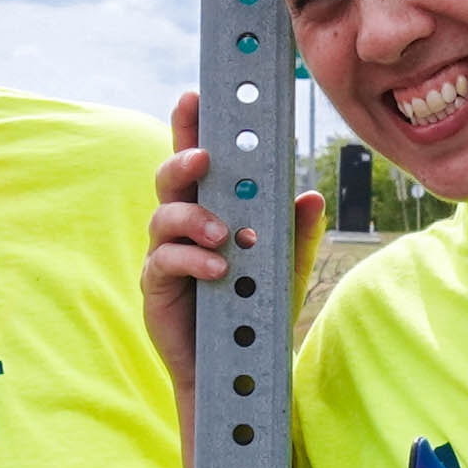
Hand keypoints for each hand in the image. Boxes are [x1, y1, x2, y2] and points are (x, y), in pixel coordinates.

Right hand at [147, 92, 323, 403]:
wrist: (237, 370)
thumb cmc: (254, 311)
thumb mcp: (285, 271)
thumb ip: (295, 235)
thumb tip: (310, 195)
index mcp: (210, 209)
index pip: (200, 162)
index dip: (191, 127)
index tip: (194, 96)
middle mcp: (183, 225)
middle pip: (171, 178)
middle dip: (182, 159)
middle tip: (204, 157)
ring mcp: (165, 255)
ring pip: (163, 216)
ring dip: (192, 217)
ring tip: (223, 233)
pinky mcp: (157, 288)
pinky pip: (165, 262)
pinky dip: (191, 259)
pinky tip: (216, 267)